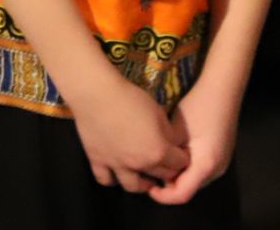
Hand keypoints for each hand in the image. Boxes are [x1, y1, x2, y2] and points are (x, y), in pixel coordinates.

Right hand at [69, 75, 190, 193]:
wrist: (97, 94)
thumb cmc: (130, 97)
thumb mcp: (158, 112)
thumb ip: (169, 132)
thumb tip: (172, 142)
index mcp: (158, 151)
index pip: (181, 163)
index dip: (182, 156)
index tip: (178, 151)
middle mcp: (139, 164)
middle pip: (161, 176)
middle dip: (166, 169)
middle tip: (163, 160)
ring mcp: (117, 165)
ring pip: (133, 186)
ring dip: (142, 183)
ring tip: (142, 175)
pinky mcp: (98, 160)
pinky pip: (106, 180)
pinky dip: (112, 178)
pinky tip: (116, 170)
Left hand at [147, 82, 237, 204]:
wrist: (222, 90)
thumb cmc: (198, 107)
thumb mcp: (174, 131)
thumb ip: (165, 153)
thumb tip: (155, 166)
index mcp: (205, 166)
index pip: (182, 194)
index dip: (163, 196)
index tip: (147, 186)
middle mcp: (216, 169)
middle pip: (189, 188)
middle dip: (168, 185)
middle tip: (149, 173)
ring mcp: (221, 163)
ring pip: (194, 179)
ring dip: (177, 175)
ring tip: (158, 163)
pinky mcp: (220, 155)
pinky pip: (200, 169)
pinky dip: (185, 167)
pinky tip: (172, 154)